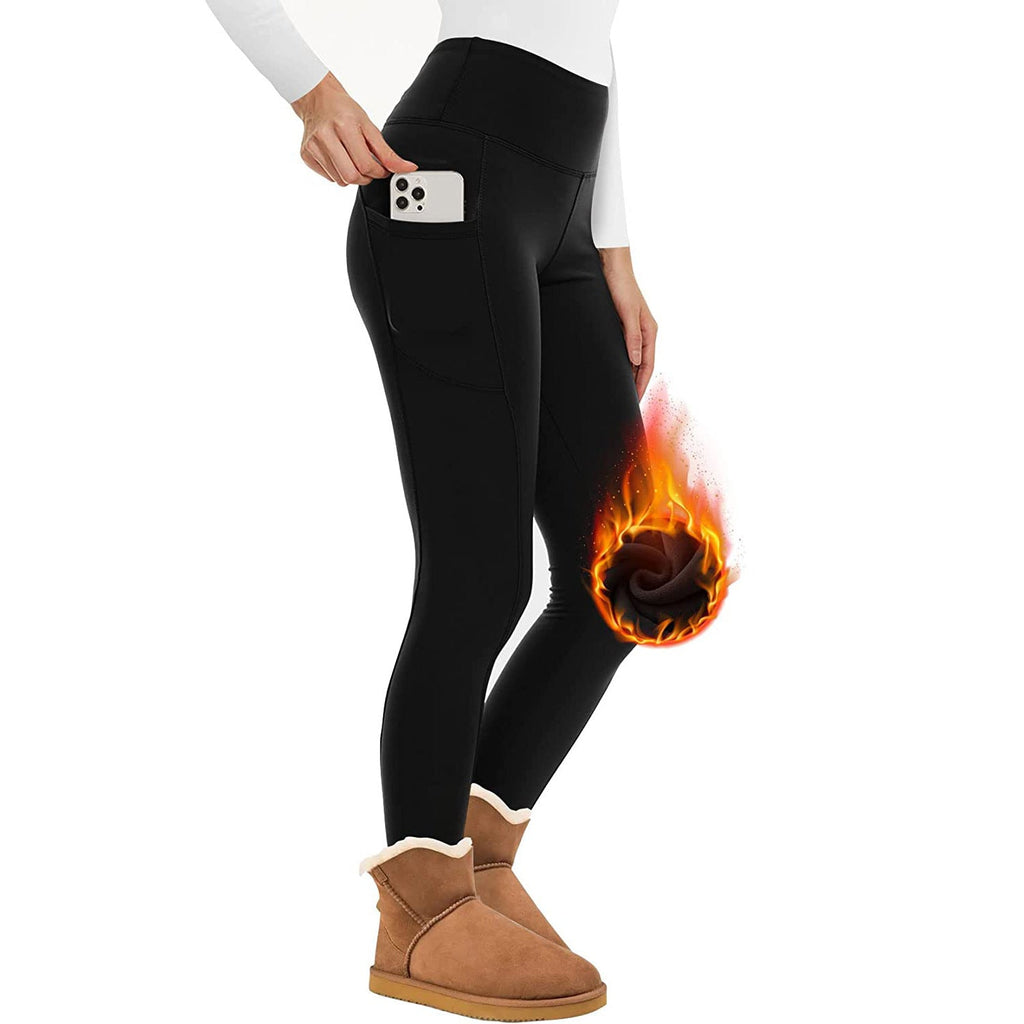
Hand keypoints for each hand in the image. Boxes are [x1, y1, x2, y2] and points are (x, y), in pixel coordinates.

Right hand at [291, 72, 416, 185]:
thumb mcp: (369, 126)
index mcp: (344, 126)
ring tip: (353, 160)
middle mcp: (325, 137)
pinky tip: (339, 158)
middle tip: (369, 168)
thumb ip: (387, 152)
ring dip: (352, 176)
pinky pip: (329, 178)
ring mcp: (313, 147)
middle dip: (365, 178)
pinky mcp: (305, 155)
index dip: (379, 172)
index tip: (383, 170)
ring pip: (340, 181)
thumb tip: (406, 168)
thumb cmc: (344, 110)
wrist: (317, 99)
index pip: (365, 165)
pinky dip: (339, 173)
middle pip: (351, 176)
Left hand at [600, 247, 656, 399]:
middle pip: (642, 366)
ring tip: (621, 393)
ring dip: (629, 376)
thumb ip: (632, 337)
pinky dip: (623, 364)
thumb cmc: (620, 286)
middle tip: (627, 404)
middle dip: (636, 385)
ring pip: (634, 360)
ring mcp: (634, 330)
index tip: (634, 402)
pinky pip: (626, 351)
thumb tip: (636, 361)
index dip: (640, 385)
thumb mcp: (627, 313)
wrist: (611, 266)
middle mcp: (644, 333)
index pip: (647, 366)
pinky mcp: (624, 326)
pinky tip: (615, 371)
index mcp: (649, 331)